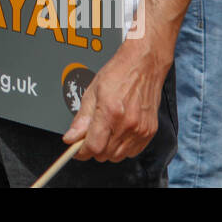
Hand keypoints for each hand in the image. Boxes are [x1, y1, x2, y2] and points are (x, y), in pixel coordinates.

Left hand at [62, 36, 168, 161]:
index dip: (81, 151)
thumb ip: (81, 119)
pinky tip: (119, 131)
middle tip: (90, 134)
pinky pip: (132, 152)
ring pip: (118, 156)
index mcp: (110, 112)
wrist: (144, 65)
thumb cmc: (118, 73)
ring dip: (108, 149)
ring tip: (106, 130)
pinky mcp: (150, 132)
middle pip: (105, 155)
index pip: (93, 147)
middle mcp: (127, 124)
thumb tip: (71, 137)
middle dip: (93, 148)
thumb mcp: (92, 91)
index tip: (76, 149)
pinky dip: (122, 147)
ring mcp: (141, 129)